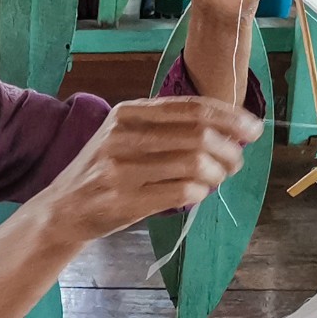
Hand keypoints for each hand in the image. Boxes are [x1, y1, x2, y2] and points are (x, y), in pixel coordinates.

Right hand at [36, 95, 264, 241]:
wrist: (62, 209)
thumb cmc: (103, 172)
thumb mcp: (124, 136)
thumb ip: (165, 128)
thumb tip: (227, 130)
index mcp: (127, 113)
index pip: (192, 108)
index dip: (230, 117)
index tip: (254, 128)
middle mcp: (123, 136)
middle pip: (199, 135)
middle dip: (230, 149)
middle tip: (236, 161)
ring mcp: (122, 170)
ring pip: (194, 164)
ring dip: (218, 173)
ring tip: (219, 179)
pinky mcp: (124, 201)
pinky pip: (181, 192)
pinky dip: (200, 192)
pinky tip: (198, 193)